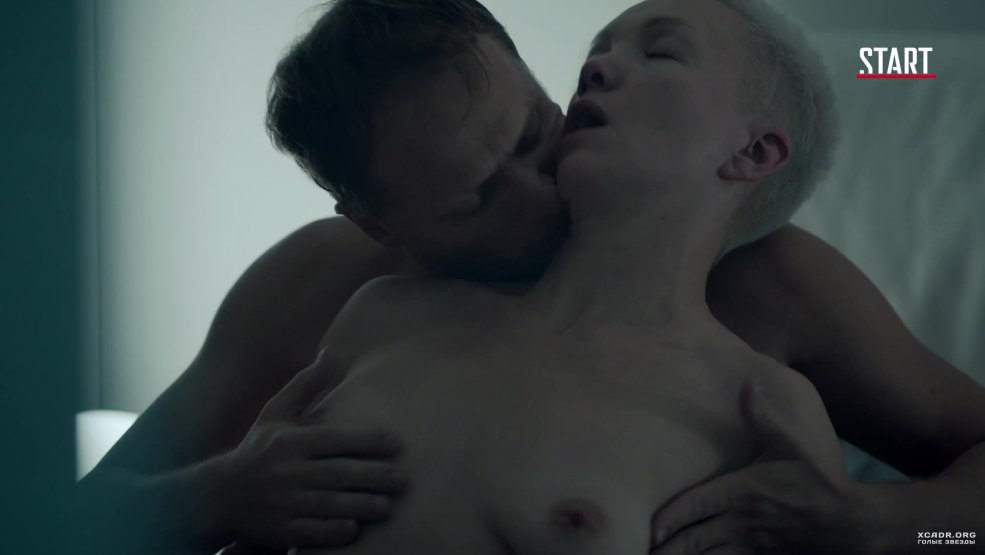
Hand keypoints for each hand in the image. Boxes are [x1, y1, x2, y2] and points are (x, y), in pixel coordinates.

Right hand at [215, 349, 406, 549]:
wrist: (218, 495)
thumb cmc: (258, 449)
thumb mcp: (276, 413)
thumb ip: (307, 384)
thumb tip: (333, 352)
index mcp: (291, 441)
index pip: (333, 439)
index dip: (365, 441)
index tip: (395, 443)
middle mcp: (288, 471)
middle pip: (336, 473)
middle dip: (372, 477)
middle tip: (403, 479)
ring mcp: (284, 503)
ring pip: (328, 505)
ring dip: (359, 506)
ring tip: (387, 506)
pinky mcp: (280, 530)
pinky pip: (310, 534)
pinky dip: (331, 532)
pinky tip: (353, 529)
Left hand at [650, 374, 865, 554]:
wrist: (851, 523)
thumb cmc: (816, 481)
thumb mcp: (790, 444)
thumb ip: (764, 416)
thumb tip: (748, 383)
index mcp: (742, 492)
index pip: (696, 506)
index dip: (671, 518)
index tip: (650, 526)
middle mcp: (741, 521)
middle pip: (694, 540)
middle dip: (667, 548)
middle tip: (642, 551)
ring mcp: (751, 545)